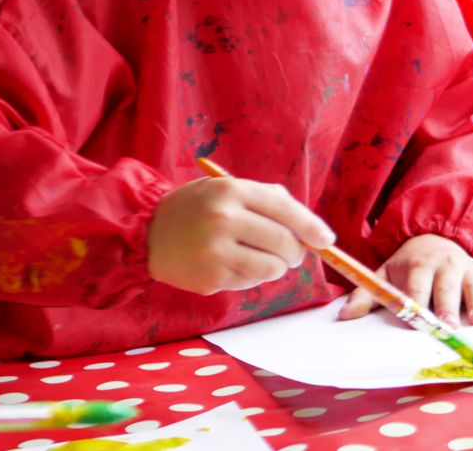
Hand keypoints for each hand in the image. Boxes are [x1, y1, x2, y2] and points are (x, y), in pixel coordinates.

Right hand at [147, 176, 335, 294]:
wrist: (145, 232)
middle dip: (296, 252)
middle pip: (284, 242)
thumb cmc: (194, 208)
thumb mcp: (225, 189)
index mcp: (232, 191)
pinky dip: (251, 276)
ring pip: (272, 268)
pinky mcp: (210, 279)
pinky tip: (233, 265)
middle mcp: (225, 219)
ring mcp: (216, 252)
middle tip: (292, 254)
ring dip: (275, 267)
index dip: (311, 227)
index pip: (285, 209)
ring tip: (259, 257)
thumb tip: (309, 227)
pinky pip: (250, 282)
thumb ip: (265, 199)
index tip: (327, 240)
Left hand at [336, 234, 472, 326]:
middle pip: (446, 286)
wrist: (435, 239)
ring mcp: (468, 269)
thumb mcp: (385, 274)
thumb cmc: (408, 267)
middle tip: (448, 324)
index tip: (416, 318)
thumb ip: (366, 295)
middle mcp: (445, 265)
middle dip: (447, 304)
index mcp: (419, 265)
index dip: (416, 302)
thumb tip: (344, 316)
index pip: (416, 286)